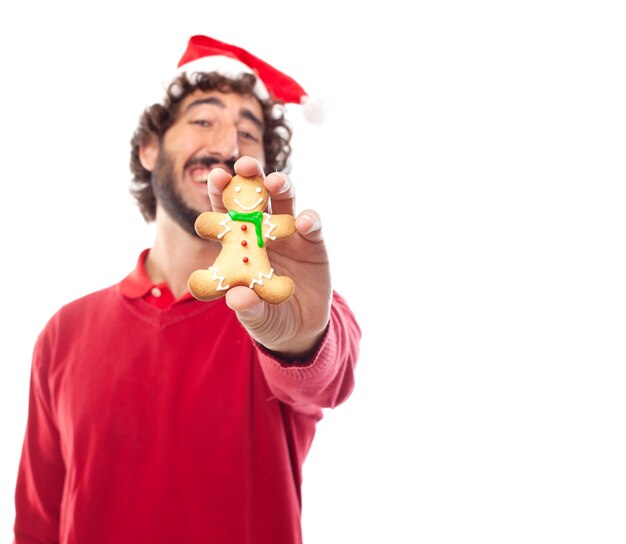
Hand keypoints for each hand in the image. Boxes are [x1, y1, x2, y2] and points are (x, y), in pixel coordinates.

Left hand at [207, 156, 330, 359]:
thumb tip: (237, 298)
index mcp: (239, 243)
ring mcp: (289, 234)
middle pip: (256, 197)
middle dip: (251, 177)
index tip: (217, 175)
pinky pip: (311, 225)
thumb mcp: (255, 315)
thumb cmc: (268, 316)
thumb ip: (247, 306)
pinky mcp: (313, 243)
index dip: (222, 193)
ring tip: (276, 182)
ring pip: (285, 201)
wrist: (301, 328)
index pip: (227, 212)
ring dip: (280, 187)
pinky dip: (308, 219)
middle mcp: (263, 231)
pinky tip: (303, 222)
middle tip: (246, 165)